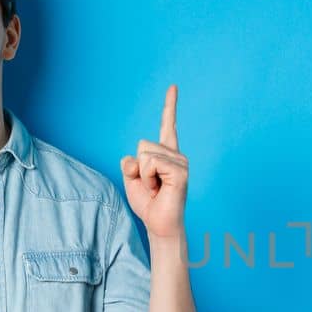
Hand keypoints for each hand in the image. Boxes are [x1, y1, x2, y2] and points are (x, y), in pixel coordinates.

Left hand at [120, 84, 189, 239]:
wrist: (159, 224)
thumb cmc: (148, 203)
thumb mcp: (132, 178)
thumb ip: (130, 162)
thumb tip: (136, 156)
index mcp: (166, 154)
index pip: (168, 125)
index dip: (170, 106)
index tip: (173, 86)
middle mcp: (177, 155)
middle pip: (142, 144)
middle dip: (138, 167)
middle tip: (150, 185)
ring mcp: (181, 162)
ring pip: (145, 154)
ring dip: (143, 175)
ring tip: (155, 189)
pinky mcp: (181, 171)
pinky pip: (151, 164)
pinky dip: (148, 178)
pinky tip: (159, 189)